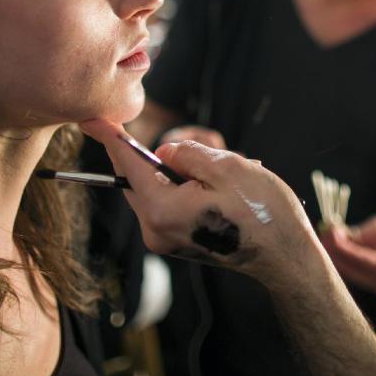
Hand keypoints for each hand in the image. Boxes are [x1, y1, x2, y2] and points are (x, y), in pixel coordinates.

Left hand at [80, 119, 312, 285]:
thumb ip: (186, 153)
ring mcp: (165, 240)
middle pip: (139, 179)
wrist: (285, 256)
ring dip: (181, 174)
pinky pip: (170, 203)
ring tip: (225, 180)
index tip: (90, 119)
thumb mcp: (226, 167)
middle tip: (198, 152)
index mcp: (162, 210)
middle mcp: (155, 229)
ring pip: (157, 190)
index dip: (112, 137)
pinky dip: (186, 189)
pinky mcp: (177, 242)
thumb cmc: (262, 212)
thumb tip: (164, 152)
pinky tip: (222, 192)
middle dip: (161, 158)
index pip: (129, 165)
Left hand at [319, 211, 375, 294]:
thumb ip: (357, 235)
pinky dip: (340, 259)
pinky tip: (333, 244)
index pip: (357, 258)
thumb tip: (333, 236)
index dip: (339, 245)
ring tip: (327, 236)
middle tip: (324, 232)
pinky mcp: (368, 284)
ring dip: (334, 255)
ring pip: (345, 272)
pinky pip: (349, 272)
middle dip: (333, 250)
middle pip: (348, 269)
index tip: (328, 232)